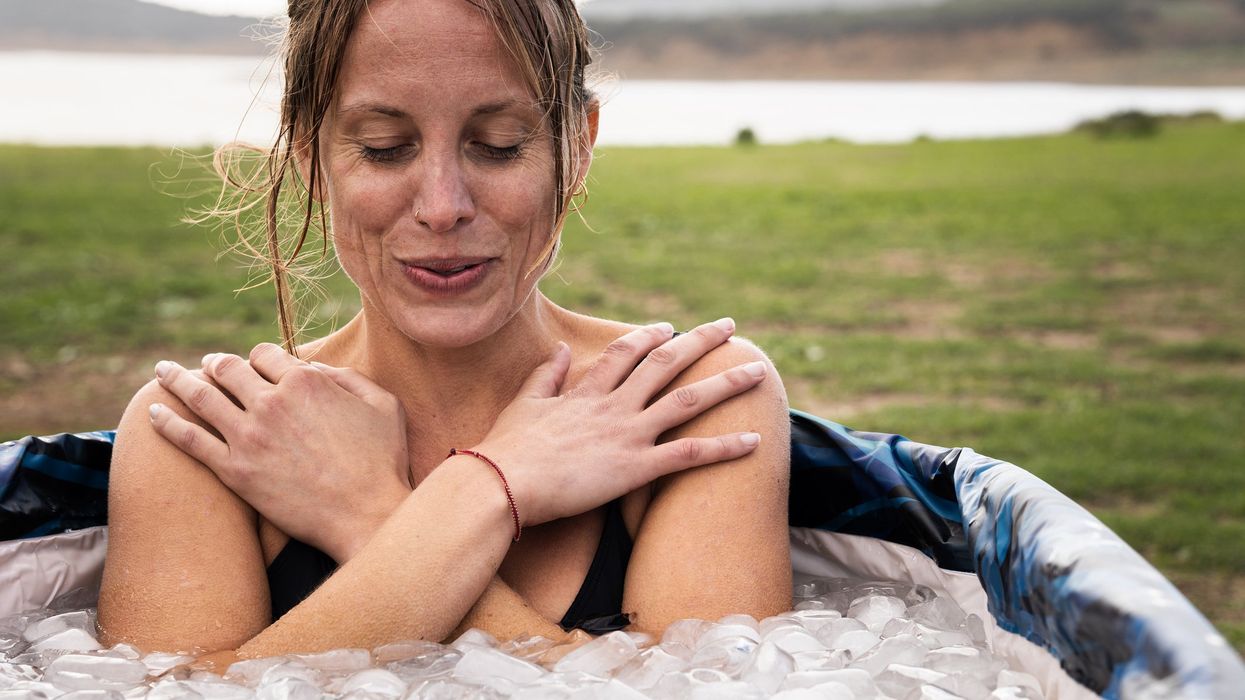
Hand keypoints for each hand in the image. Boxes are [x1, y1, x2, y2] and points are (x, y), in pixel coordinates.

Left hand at [148, 344, 410, 561]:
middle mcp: (271, 402)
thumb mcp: (383, 404)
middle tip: (206, 364)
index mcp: (306, 381)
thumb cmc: (382, 462)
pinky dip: (167, 422)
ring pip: (200, 397)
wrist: (366, 515)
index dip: (258, 357)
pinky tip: (152, 413)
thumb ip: (348, 377)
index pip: (266, 354)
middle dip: (216, 363)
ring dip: (177, 379)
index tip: (255, 364)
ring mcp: (248, 436)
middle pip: (228, 369)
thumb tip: (316, 369)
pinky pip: (189, 439)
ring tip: (163, 372)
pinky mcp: (234, 470)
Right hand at [472, 318, 765, 527]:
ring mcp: (627, 434)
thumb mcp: (525, 404)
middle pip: (666, 363)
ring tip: (758, 371)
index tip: (668, 328)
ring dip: (726, 384)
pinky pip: (689, 454)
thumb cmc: (507, 450)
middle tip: (730, 327)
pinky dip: (724, 447)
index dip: (649, 337)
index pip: (626, 353)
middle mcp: (613, 406)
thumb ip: (546, 375)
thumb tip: (560, 349)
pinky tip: (754, 441)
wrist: (501, 483)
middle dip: (701, 342)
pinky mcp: (635, 468)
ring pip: (688, 400)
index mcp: (586, 392)